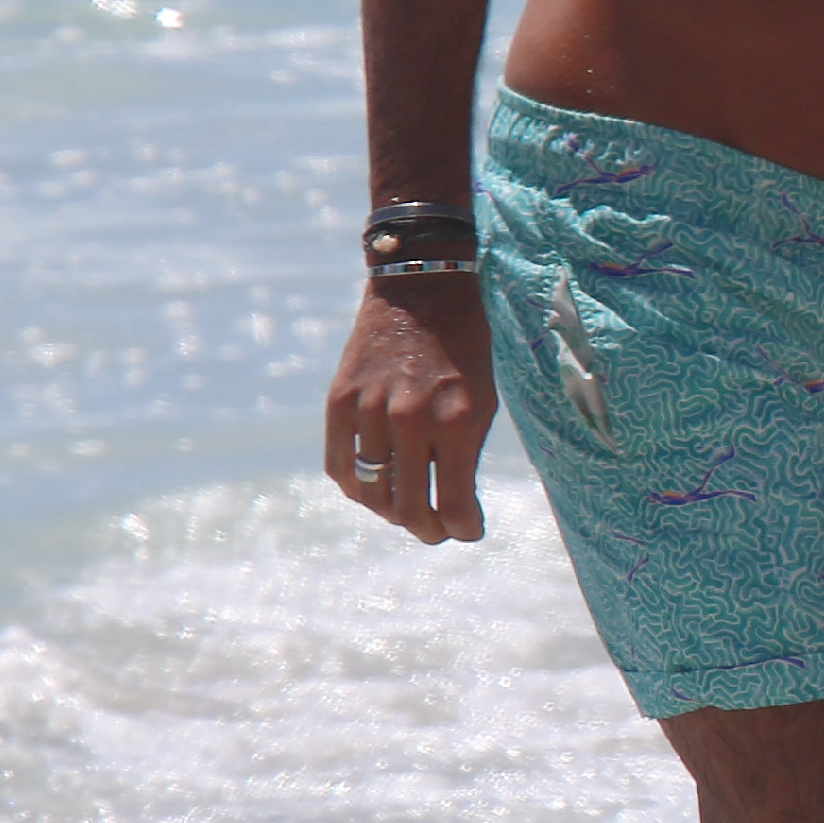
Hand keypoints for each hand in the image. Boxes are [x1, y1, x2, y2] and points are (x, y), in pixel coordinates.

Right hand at [326, 281, 497, 542]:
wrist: (421, 290)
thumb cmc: (465, 348)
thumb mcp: (484, 399)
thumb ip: (467, 452)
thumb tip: (452, 504)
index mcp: (458, 421)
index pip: (456, 503)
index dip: (463, 528)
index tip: (468, 531)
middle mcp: (412, 420)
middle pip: (410, 508)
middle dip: (428, 530)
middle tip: (437, 532)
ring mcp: (370, 411)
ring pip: (372, 493)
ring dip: (391, 512)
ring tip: (407, 512)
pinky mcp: (339, 401)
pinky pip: (339, 466)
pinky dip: (356, 487)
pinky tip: (372, 489)